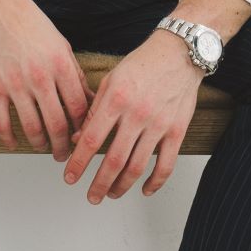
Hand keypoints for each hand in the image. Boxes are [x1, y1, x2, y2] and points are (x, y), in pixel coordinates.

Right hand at [0, 0, 94, 159]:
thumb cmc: (33, 26)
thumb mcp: (63, 48)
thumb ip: (76, 77)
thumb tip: (93, 102)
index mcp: (61, 67)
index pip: (79, 108)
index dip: (83, 128)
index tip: (84, 138)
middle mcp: (40, 77)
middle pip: (58, 124)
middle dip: (63, 146)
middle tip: (65, 155)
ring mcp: (16, 84)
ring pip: (31, 127)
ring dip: (39, 145)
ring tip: (42, 149)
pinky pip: (1, 122)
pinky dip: (8, 138)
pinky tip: (14, 144)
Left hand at [63, 30, 205, 202]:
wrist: (179, 53)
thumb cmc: (143, 63)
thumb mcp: (110, 80)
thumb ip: (95, 110)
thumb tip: (79, 138)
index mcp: (116, 100)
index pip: (91, 140)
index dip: (78, 163)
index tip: (70, 177)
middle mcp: (137, 114)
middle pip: (114, 160)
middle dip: (99, 183)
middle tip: (91, 196)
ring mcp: (158, 125)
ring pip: (137, 166)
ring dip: (122, 186)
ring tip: (112, 194)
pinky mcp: (177, 131)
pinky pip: (165, 164)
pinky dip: (155, 182)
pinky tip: (144, 189)